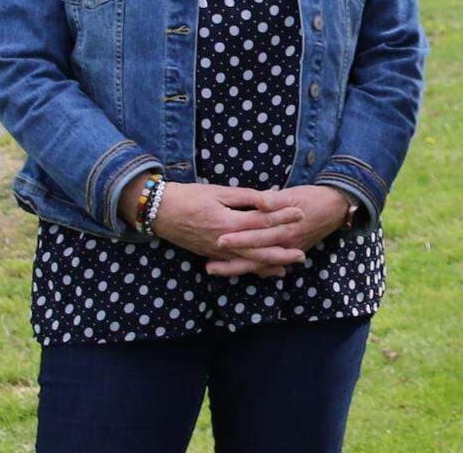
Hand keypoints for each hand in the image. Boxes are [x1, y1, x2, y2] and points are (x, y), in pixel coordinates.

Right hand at [148, 181, 307, 276]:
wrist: (160, 212)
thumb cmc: (190, 197)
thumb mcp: (219, 192)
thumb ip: (247, 197)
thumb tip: (271, 199)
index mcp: (228, 222)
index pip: (262, 222)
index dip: (283, 217)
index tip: (300, 212)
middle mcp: (224, 242)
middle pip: (259, 249)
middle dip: (282, 251)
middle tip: (302, 253)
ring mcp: (217, 251)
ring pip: (248, 261)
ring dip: (269, 264)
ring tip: (288, 266)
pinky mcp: (211, 255)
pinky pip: (235, 265)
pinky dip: (251, 268)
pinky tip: (264, 270)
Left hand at [208, 185, 354, 276]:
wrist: (335, 208)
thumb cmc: (312, 197)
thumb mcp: (294, 194)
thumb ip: (275, 199)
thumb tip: (261, 202)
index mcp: (285, 227)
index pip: (257, 234)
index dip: (239, 238)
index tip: (219, 240)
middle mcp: (285, 243)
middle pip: (255, 255)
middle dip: (232, 261)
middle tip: (208, 266)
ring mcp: (287, 250)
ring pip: (259, 264)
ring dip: (236, 269)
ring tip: (214, 270)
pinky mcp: (289, 252)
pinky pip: (268, 264)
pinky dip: (253, 270)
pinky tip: (237, 272)